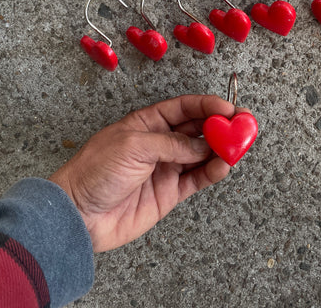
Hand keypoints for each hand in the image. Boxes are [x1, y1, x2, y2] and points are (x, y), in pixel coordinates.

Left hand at [49, 94, 238, 251]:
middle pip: (198, 129)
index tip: (228, 108)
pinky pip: (197, 178)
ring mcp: (167, 167)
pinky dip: (213, 172)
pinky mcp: (170, 192)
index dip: (208, 105)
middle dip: (221, 126)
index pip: (185, 108)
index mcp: (148, 122)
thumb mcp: (134, 146)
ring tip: (237, 147)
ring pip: (202, 153)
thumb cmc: (95, 170)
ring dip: (221, 149)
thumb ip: (172, 144)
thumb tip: (203, 144)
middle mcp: (161, 142)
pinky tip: (223, 166)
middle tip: (241, 126)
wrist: (79, 214)